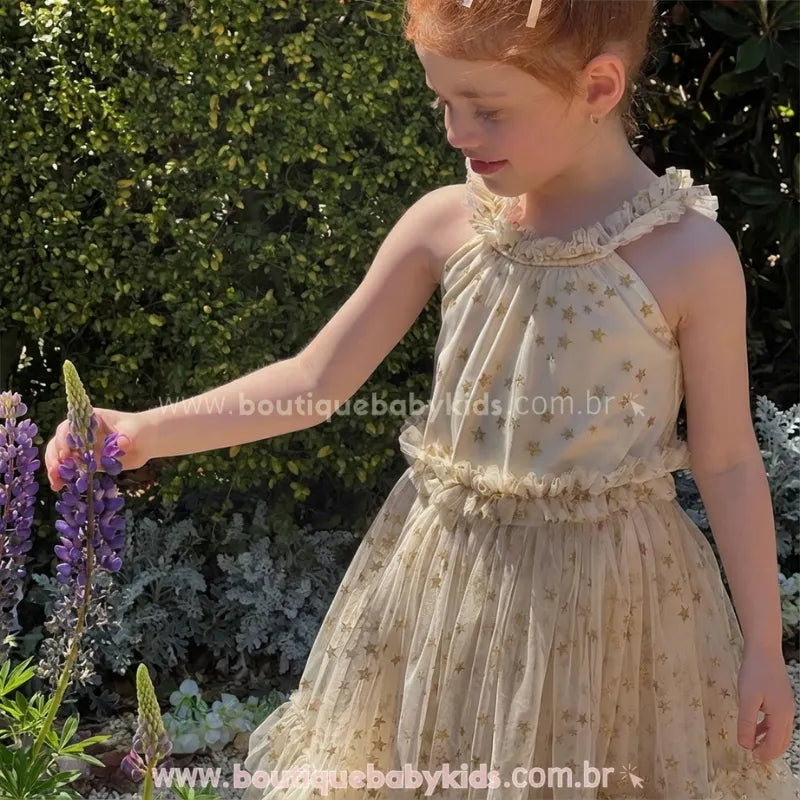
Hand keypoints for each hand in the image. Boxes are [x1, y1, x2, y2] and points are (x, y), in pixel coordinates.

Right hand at [44, 408, 148, 491]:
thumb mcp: (134, 432)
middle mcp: (80, 432)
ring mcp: (81, 447)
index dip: (64, 440)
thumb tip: (121, 444)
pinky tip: (58, 487)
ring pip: (60, 456)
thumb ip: (126, 438)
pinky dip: (62, 477)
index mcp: (89, 419)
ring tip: (56, 483)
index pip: (69, 427)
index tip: (66, 455)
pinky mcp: (85, 461)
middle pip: (59, 442)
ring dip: (54, 468)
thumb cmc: (139, 430)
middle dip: (54, 456)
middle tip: (56, 472)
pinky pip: (70, 468)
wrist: (145, 442)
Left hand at [737, 646, 795, 761]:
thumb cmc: (755, 672)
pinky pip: (777, 721)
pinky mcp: (781, 699)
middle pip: (781, 741)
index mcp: (781, 716)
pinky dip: (768, 728)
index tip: (751, 759)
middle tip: (754, 757)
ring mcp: (786, 706)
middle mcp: (788, 714)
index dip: (763, 754)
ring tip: (753, 745)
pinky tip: (755, 727)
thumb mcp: (747, 698)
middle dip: (769, 751)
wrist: (764, 649)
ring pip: (780, 732)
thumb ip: (747, 722)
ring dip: (768, 740)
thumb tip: (745, 745)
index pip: (774, 744)